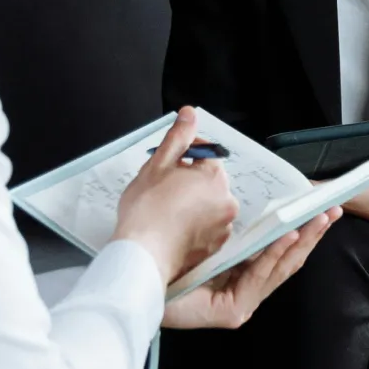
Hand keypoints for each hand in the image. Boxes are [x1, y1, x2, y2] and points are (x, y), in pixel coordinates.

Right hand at [113, 107, 238, 282]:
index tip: (168, 158)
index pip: (206, 152)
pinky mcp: (213, 247)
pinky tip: (171, 224)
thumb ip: (177, 137)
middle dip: (188, 176)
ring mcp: (221, 228)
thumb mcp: (158, 164)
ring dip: (191, 200)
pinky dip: (192, 222)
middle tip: (162, 184)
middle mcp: (225, 203)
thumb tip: (189, 114)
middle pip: (208, 179)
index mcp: (215, 179)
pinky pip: (205, 225)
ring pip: (207, 203)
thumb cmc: (146, 212)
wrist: (142, 254)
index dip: (185, 151)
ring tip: (165, 207)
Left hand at [162, 207, 341, 329]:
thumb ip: (225, 221)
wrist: (133, 281)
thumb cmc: (160, 258)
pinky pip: (258, 277)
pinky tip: (286, 236)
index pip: (274, 250)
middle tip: (330, 210)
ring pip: (278, 268)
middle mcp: (239, 288)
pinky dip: (274, 254)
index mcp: (235, 271)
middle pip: (284, 260)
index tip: (317, 206)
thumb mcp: (202, 233)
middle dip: (310, 234)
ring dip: (301, 241)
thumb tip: (242, 197)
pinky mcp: (232, 311)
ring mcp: (238, 302)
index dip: (298, 229)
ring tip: (318, 219)